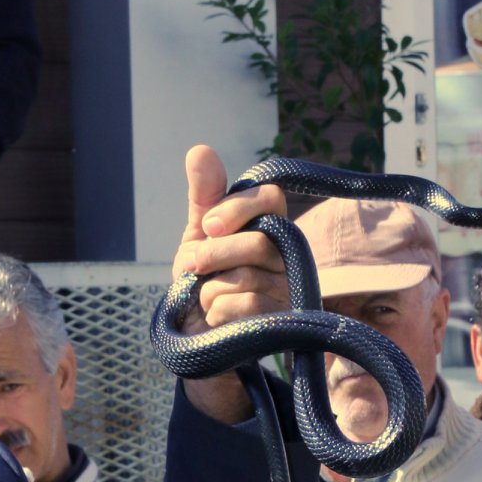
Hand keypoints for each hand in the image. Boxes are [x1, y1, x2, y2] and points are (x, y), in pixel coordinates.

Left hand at [172, 146, 291, 422]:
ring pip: (245, 279)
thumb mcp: (200, 235)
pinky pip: (244, 307)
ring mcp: (289, 288)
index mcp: (271, 225)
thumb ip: (205, 196)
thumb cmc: (206, 276)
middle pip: (255, 244)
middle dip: (213, 255)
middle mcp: (289, 254)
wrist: (202, 332)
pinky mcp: (282, 320)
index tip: (208, 226)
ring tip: (207, 295)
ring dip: (210, 289)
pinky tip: (218, 317)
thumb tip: (199, 149)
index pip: (271, 199)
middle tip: (192, 267)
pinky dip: (218, 312)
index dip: (238, 208)